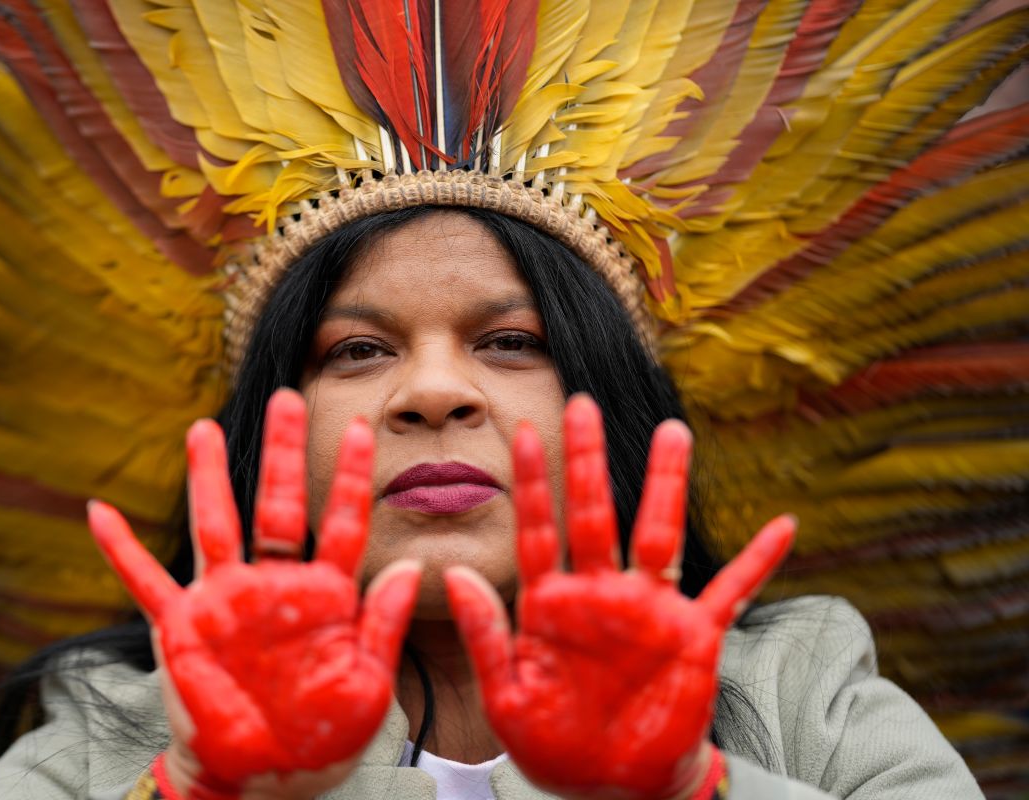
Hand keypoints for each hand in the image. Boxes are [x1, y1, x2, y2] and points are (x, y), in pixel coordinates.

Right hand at [88, 389, 421, 798]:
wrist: (260, 784)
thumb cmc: (319, 741)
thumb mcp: (366, 686)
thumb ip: (382, 626)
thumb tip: (411, 567)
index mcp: (324, 598)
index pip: (342, 524)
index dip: (351, 477)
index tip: (363, 428)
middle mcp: (273, 587)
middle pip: (278, 504)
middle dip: (283, 453)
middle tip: (288, 398)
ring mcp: (225, 603)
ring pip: (216, 524)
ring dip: (208, 477)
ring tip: (202, 428)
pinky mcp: (182, 629)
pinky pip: (144, 582)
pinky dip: (120, 550)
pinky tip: (97, 511)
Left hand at [445, 395, 794, 799]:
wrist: (612, 785)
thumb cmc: (554, 744)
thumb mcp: (507, 696)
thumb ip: (485, 636)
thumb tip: (450, 574)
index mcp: (551, 605)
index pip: (539, 531)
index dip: (532, 484)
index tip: (522, 433)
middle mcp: (601, 593)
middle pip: (595, 513)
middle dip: (589, 461)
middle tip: (582, 405)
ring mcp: (650, 610)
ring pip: (660, 533)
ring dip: (667, 485)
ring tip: (673, 431)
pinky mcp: (693, 637)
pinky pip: (731, 592)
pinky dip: (758, 562)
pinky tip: (784, 526)